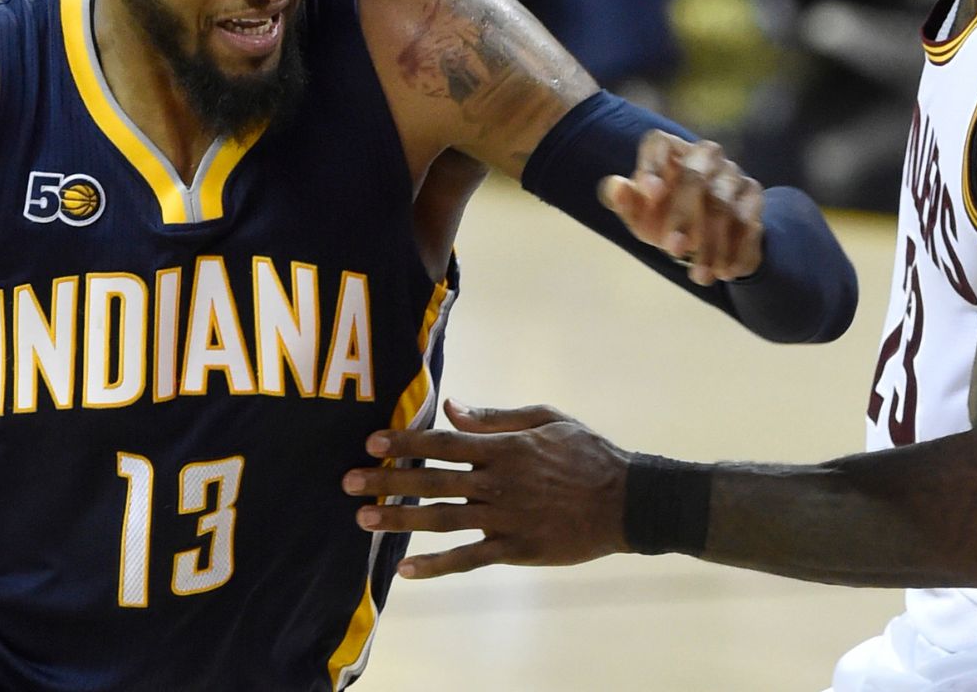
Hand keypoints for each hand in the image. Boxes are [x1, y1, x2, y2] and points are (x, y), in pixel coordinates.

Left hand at [343, 400, 628, 578]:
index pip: (444, 442)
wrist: (628, 501)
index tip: (372, 442)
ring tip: (363, 520)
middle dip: (387, 481)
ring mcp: (507, 519)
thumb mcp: (547, 419)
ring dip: (400, 521)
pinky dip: (437, 565)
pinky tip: (406, 569)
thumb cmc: (589, 453)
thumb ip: (496, 416)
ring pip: (443, 520)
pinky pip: (469, 559)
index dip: (406, 442)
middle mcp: (499, 483)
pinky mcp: (517, 549)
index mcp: (505, 448)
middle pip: (433, 481)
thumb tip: (452, 406)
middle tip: (348, 482)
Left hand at [598, 131, 763, 284]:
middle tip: (672, 249)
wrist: (701, 229)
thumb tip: (617, 187)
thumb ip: (624, 201)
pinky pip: (750, 223)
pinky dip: (738, 251)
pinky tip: (725, 272)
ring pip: (726, 205)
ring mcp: (732, 175)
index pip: (660, 144)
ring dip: (713, 244)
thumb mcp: (638, 213)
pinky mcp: (753, 198)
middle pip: (696, 178)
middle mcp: (705, 156)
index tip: (650, 193)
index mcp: (670, 151)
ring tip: (700, 275)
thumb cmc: (659, 214)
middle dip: (684, 216)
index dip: (655, 165)